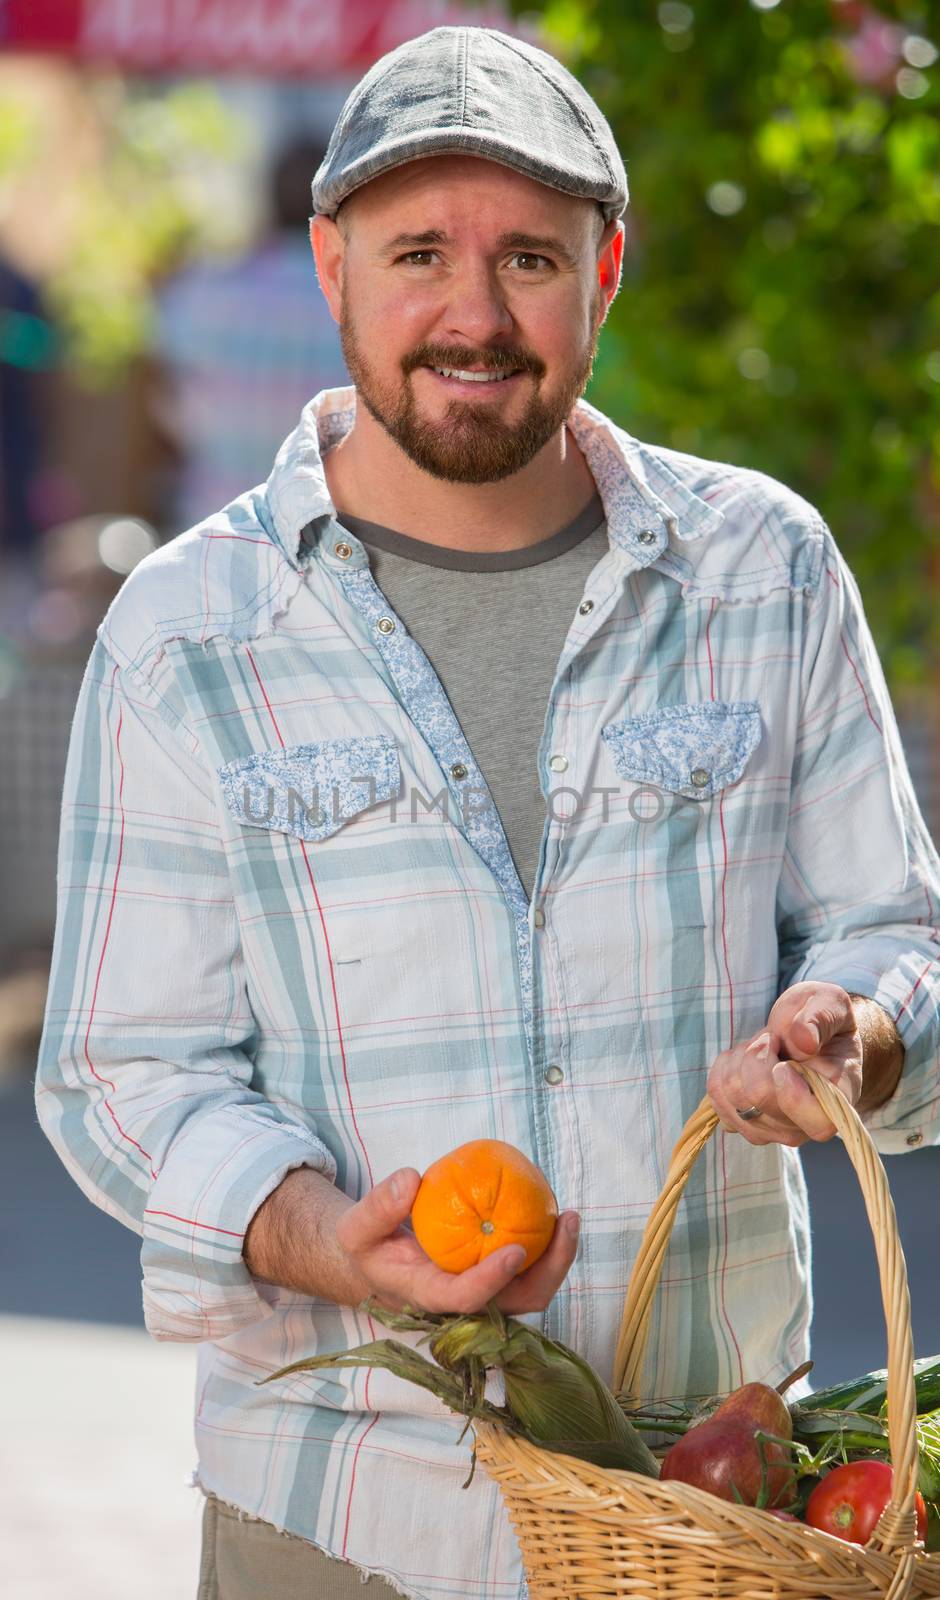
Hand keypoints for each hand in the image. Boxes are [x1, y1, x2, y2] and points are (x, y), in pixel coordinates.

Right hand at [335, 1168, 580, 1314]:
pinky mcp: (493, 1280)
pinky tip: (552, 1212)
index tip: (515, 1249)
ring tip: (569, 1216)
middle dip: (549, 1272)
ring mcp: (483, 1294)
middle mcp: (463, 1304)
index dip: (491, 1280)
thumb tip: (411, 1179)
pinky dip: (545, 1246)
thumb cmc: (368, 1247)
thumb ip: (379, 1207)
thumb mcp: (356, 1227)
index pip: (464, 1299)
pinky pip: (527, 1270)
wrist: (375, 1265)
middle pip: (516, 1303)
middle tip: (566, 1222)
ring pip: (530, 1291)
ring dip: (557, 1259)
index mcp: (427, 1296)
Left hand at [706, 981, 862, 1146]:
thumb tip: (804, 1041)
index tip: (783, 1063)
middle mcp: (806, 1124)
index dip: (793, 1095)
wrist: (803, 1034)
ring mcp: (772, 1129)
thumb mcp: (829, 1003)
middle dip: (757, 1054)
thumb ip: (821, 1018)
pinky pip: (717, 1095)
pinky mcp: (742, 1122)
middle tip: (772, 1039)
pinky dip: (724, 1068)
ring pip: (733, 1095)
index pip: (818, 1123)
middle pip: (760, 1098)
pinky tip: (744, 1059)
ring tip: (762, 1048)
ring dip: (739, 1059)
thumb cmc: (821, 1019)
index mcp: (838, 1100)